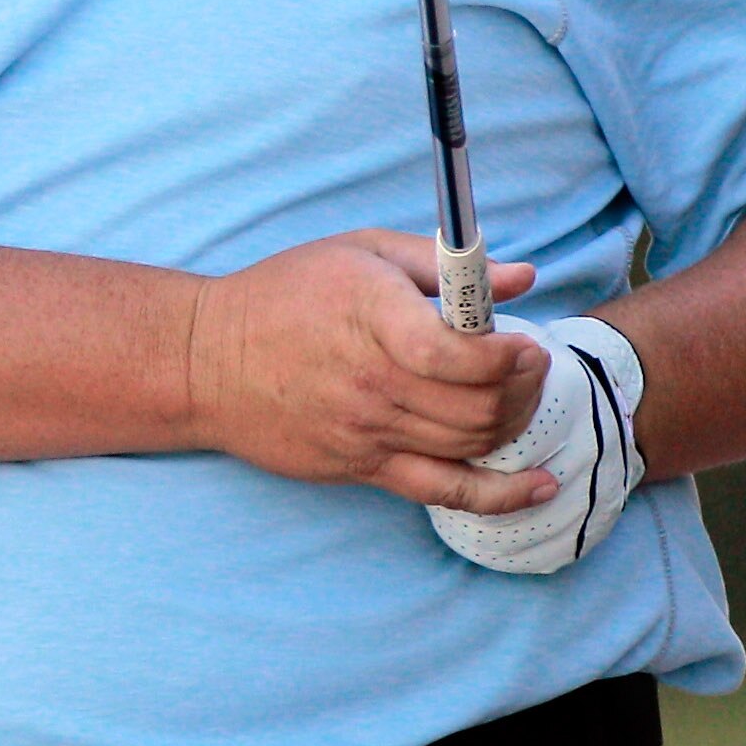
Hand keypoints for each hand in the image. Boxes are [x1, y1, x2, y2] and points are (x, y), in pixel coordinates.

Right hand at [185, 232, 557, 513]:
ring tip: (517, 397)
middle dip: (521, 387)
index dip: (508, 354)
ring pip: (469, 443)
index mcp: (373, 316)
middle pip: (476, 404)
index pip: (457, 354)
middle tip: (529, 366)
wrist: (206, 360)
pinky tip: (538, 485)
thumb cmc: (286, 293)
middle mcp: (372, 381)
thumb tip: (520, 278)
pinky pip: (443, 491)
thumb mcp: (361, 251)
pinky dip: (500, 494)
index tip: (525, 343)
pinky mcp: (361, 467)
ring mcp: (366, 431)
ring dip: (511, 422)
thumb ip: (443, 265)